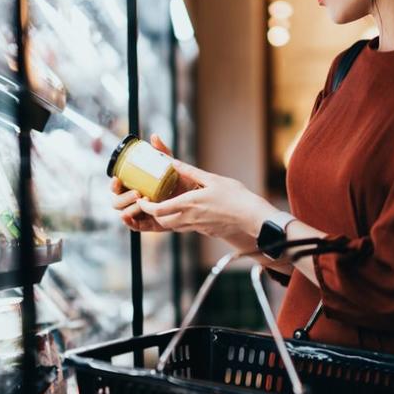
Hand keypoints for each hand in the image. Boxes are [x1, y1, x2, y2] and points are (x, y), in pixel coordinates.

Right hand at [111, 134, 198, 231]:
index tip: (117, 178)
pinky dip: (130, 223)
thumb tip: (154, 137)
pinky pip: (135, 227)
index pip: (118, 187)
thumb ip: (162, 152)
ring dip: (130, 208)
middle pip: (117, 201)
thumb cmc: (180, 181)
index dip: (114, 184)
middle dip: (123, 197)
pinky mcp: (149, 224)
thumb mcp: (171, 166)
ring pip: (125, 213)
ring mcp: (141, 213)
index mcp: (135, 186)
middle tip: (137, 193)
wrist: (196, 197)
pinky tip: (128, 217)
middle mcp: (135, 201)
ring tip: (143, 201)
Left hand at [137, 161, 276, 238]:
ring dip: (166, 218)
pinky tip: (186, 212)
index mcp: (188, 204)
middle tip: (150, 203)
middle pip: (162, 221)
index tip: (141, 200)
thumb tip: (174, 162)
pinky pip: (186, 228)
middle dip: (153, 214)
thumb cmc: (235, 197)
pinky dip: (179, 221)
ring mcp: (197, 227)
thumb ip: (191, 172)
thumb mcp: (212, 179)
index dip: (145, 207)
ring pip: (173, 226)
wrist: (252, 218)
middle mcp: (189, 218)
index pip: (158, 210)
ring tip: (165, 206)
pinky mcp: (205, 231)